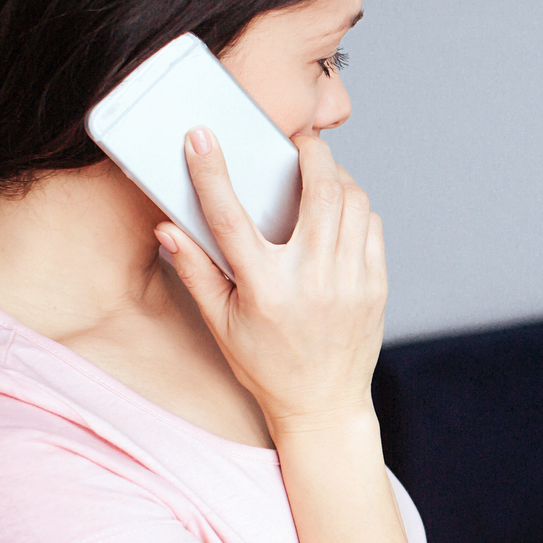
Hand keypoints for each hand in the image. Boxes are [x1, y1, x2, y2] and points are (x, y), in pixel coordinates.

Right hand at [157, 127, 384, 431]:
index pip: (230, 219)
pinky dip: (356, 207)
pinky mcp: (376, 285)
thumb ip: (196, 272)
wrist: (323, 405)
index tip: (201, 137)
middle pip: (319, 191)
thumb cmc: (267, 366)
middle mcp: (312, 281)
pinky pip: (371, 226)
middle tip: (298, 139)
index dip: (211, 173)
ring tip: (319, 175)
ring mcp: (351, 282)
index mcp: (264, 290)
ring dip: (336, 177)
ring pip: (354, 201)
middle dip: (311, 152)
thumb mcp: (221, 324)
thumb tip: (166, 228)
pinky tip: (340, 211)